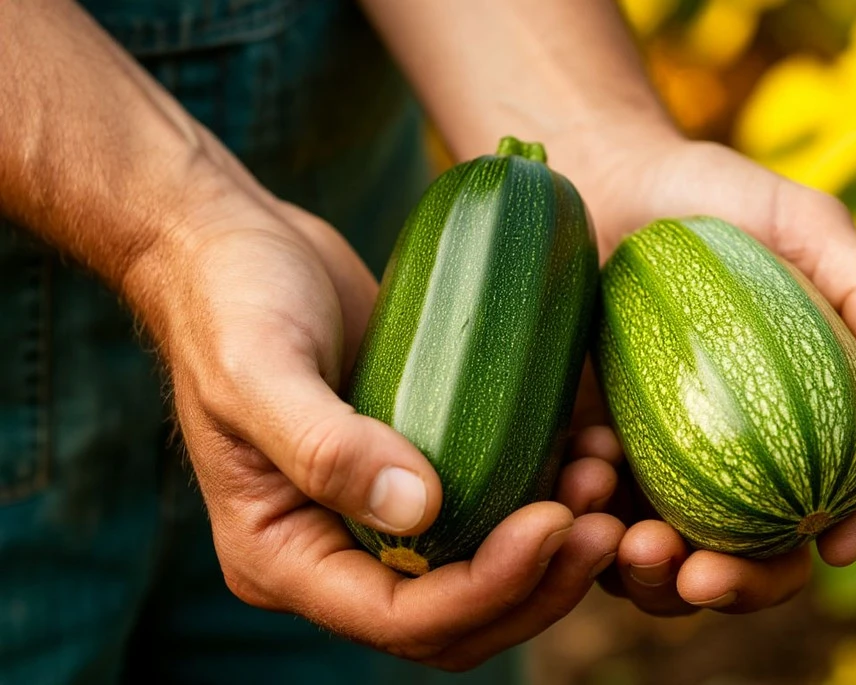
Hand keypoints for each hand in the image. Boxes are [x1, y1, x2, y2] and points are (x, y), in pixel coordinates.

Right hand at [132, 196, 621, 670]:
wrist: (234, 245)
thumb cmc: (228, 302)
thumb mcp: (255, 368)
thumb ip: (324, 446)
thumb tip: (419, 512)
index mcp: (283, 555)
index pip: (398, 617)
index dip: (485, 588)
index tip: (554, 523)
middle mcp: (335, 552)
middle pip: (455, 616)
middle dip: (538, 581)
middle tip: (607, 521)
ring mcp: (378, 514)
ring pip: (483, 572)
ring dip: (555, 547)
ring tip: (602, 476)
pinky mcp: (417, 465)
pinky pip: (489, 509)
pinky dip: (543, 493)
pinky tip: (586, 447)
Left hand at [559, 138, 855, 615]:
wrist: (595, 184)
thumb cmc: (708, 198)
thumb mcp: (795, 221)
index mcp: (821, 411)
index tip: (837, 546)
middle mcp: (751, 456)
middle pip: (770, 557)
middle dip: (742, 587)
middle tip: (696, 577)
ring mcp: (671, 468)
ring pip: (677, 564)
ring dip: (651, 575)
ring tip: (614, 528)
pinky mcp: (599, 461)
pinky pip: (596, 525)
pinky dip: (586, 526)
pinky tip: (573, 480)